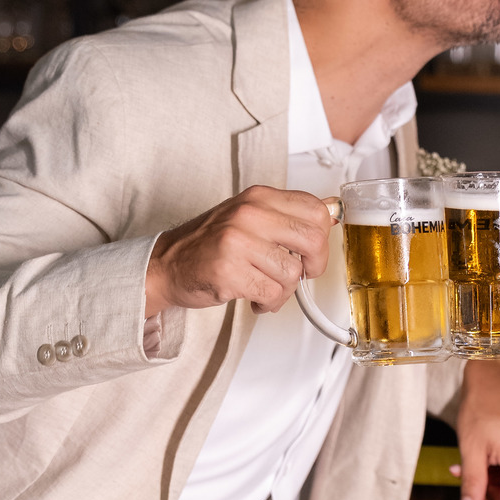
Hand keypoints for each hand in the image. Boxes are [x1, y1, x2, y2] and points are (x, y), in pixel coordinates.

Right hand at [145, 185, 332, 317]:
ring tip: (265, 287)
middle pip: (313, 240)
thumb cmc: (211, 243)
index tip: (309, 252)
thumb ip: (288, 215)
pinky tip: (254, 297)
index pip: (316, 210)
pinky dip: (269, 302)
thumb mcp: (250, 216)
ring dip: (284, 290)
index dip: (322, 238)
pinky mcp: (229, 271)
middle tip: (297, 275)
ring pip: (292, 273)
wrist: (167, 264)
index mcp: (259, 197)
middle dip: (312, 266)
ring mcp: (237, 242)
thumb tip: (333, 212)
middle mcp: (249, 214)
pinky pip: (273, 293)